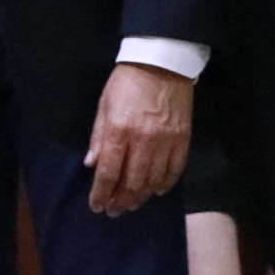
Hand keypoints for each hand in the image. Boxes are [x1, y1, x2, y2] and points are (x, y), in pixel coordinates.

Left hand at [85, 63, 193, 214]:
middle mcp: (142, 141)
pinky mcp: (182, 139)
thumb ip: (98, 137)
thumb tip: (91, 165)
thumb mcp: (104, 106)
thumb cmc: (126, 83)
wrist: (162, 63)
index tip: (97, 206)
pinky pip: (174, 170)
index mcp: (119, 131)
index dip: (101, 193)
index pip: (108, 173)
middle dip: (120, 201)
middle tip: (114, 211)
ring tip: (132, 204)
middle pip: (131, 182)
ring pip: (153, 181)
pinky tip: (156, 191)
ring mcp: (165, 142)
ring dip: (141, 197)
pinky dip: (165, 184)